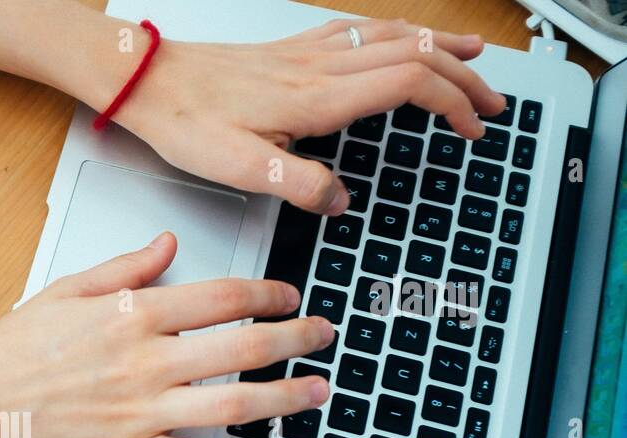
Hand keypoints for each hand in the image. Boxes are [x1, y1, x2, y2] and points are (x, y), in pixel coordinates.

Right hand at [0, 232, 332, 437]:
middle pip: (243, 347)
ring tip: (317, 392)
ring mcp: (139, 413)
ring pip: (232, 404)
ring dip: (285, 398)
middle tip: (323, 336)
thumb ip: (124, 269)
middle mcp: (144, 362)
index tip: (288, 297)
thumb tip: (169, 245)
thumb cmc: (10, 353)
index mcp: (131, 315)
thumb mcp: (65, 291)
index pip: (222, 297)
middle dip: (297, 340)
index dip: (269, 294)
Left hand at [100, 18, 506, 214]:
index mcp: (317, 97)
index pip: (408, 85)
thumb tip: (340, 201)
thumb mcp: (240, 169)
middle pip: (414, 54)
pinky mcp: (289, 50)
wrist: (149, 82)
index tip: (472, 128)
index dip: (450, 104)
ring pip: (392, 36)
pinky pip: (359, 31)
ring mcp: (306, 54)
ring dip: (438, 45)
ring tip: (472, 57)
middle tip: (491, 102)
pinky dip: (396, 33)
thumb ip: (298, 185)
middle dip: (462, 77)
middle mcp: (319, 67)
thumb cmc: (187, 122)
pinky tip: (398, 38)